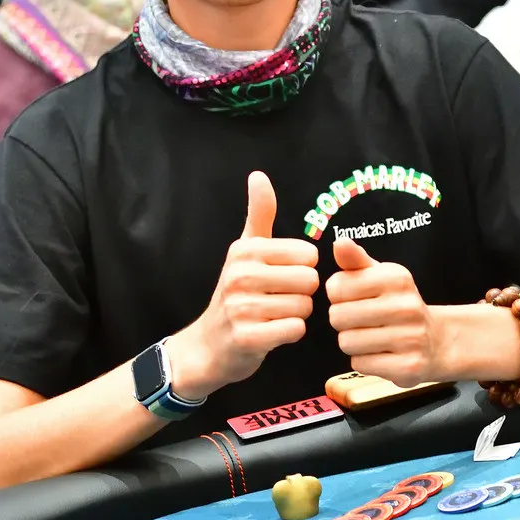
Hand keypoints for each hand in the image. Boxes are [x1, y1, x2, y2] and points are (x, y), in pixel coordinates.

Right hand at [164, 172, 319, 400]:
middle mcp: (241, 275)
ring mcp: (241, 308)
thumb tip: (259, 175)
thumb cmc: (236, 293)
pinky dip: (291, 333)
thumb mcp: (245, 250)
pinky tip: (273, 332)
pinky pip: (295, 330)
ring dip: (296, 315)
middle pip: (310, 281)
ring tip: (274, 315)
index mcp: (245, 250)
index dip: (303, 269)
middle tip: (279, 299)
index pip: (309, 255)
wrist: (210, 344)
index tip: (281, 277)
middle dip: (302, 294)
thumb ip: (260, 213)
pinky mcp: (247, 337)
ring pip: (305, 307)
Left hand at [326, 237, 440, 386]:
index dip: (338, 295)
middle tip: (362, 321)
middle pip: (337, 317)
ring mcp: (409, 337)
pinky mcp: (408, 366)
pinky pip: (360, 364)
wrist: (437, 341)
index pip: (336, 287)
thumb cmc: (398, 305)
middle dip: (343, 321)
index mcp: (395, 278)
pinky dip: (364, 361)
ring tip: (371, 337)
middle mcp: (405, 305)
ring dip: (353, 343)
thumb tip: (339, 243)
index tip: (354, 298)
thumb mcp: (380, 276)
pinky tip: (381, 354)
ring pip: (347, 342)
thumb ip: (355, 260)